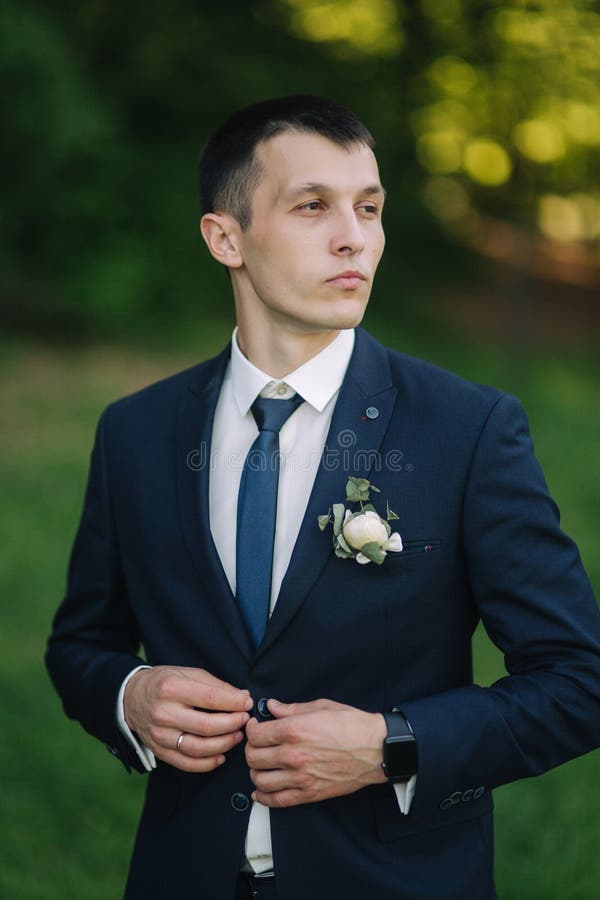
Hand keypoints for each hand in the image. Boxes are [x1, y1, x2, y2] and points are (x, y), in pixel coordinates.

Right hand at [124, 666, 252, 772]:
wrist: (131, 698)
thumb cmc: (165, 682)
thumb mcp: (188, 673)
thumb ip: (216, 686)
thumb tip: (243, 698)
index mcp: (172, 688)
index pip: (210, 699)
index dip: (234, 703)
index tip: (247, 703)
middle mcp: (164, 713)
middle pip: (207, 726)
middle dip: (232, 725)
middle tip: (245, 721)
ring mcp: (160, 735)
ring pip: (198, 748)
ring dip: (224, 745)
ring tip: (237, 736)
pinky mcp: (159, 751)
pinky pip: (187, 764)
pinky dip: (208, 763)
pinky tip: (221, 755)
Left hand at [245, 698, 386, 807]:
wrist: (376, 749)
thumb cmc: (351, 724)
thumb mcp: (320, 707)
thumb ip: (291, 708)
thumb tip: (271, 706)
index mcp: (293, 730)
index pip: (255, 734)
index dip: (251, 729)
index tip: (255, 727)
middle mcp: (292, 755)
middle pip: (253, 757)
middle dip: (251, 749)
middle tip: (258, 745)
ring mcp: (300, 777)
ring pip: (260, 780)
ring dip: (256, 772)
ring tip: (262, 765)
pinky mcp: (309, 794)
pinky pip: (277, 801)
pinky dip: (263, 798)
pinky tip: (260, 792)